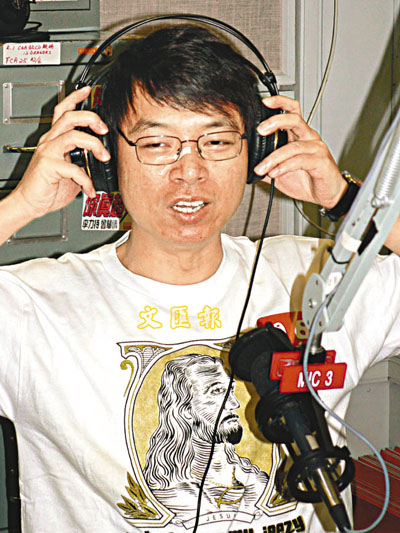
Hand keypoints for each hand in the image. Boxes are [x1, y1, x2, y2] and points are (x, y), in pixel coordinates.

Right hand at [11, 86, 110, 220]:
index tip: (87, 91)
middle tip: (104, 130)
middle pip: (69, 117)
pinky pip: (73, 168)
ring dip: (94, 145)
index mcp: (54, 140)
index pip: (63, 111)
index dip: (74, 99)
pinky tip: (90, 189)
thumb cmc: (48, 188)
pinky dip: (86, 180)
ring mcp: (48, 153)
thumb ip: (84, 162)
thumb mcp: (71, 172)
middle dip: (91, 118)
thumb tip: (102, 161)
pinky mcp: (47, 166)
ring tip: (104, 157)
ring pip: (72, 135)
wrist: (29, 204)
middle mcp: (50, 142)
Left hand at [253, 95, 345, 208]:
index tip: (264, 102)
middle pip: (295, 120)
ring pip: (293, 146)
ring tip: (261, 168)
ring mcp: (316, 149)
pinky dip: (284, 166)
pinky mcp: (321, 162)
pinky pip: (300, 160)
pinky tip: (275, 172)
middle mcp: (309, 138)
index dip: (280, 102)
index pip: (293, 111)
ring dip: (273, 157)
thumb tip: (247, 165)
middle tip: (260, 130)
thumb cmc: (307, 180)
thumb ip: (266, 166)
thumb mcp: (280, 173)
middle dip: (276, 121)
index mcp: (300, 135)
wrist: (326, 196)